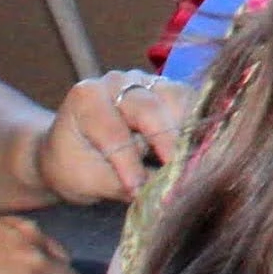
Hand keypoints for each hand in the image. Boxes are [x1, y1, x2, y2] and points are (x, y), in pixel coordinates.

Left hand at [36, 70, 192, 205]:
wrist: (73, 151)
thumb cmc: (73, 165)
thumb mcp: (84, 180)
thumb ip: (118, 183)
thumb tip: (156, 191)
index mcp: (87, 98)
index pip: (113, 131)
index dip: (128, 163)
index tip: (138, 191)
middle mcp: (118, 82)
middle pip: (149, 108)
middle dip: (165, 144)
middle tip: (177, 176)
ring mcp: (145, 82)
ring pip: (177, 100)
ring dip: (187, 132)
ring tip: (191, 163)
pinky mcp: (167, 90)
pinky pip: (191, 104)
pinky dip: (198, 126)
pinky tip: (199, 150)